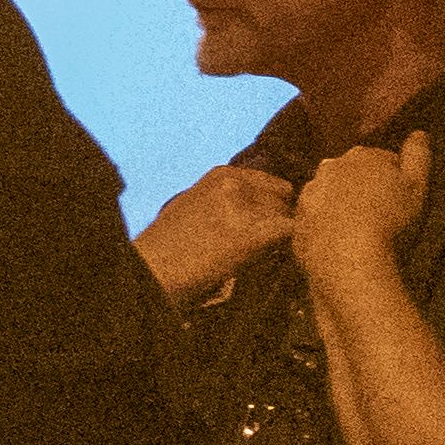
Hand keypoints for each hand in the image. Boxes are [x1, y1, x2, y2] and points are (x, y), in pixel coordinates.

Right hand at [137, 159, 299, 299]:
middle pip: (283, 198)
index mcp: (223, 175)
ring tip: (262, 253)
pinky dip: (286, 246)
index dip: (273, 207)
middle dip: (279, 219)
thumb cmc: (169, 245)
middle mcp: (236, 185)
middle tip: (267, 242)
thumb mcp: (196, 204)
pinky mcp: (252, 234)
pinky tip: (269, 258)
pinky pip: (289, 233)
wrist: (155, 268)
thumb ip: (228, 198)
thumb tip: (256, 206)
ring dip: (280, 236)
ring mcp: (244, 208)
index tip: (267, 224)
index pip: (272, 183)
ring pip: (287, 216)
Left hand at [296, 135, 431, 267]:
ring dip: (340, 204)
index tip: (399, 198)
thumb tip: (419, 132)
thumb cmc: (389, 220)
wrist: (349, 257)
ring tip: (357, 230)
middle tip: (379, 215)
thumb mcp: (416, 186)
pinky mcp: (298, 220)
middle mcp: (330, 167)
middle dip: (363, 187)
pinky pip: (314, 219)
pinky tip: (338, 242)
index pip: (381, 160)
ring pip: (329, 194)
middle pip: (351, 173)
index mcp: (362, 156)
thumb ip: (417, 156)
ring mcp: (310, 194)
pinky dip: (324, 225)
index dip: (393, 178)